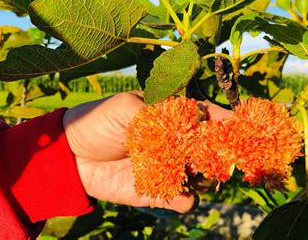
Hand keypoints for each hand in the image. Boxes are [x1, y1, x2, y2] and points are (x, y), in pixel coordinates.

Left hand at [62, 92, 230, 212]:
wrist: (69, 155)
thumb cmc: (98, 122)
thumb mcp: (125, 109)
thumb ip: (155, 115)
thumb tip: (185, 129)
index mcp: (169, 117)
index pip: (202, 116)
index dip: (222, 119)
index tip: (238, 123)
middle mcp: (174, 143)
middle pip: (208, 148)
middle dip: (221, 151)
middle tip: (227, 155)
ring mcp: (168, 167)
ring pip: (201, 175)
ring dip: (207, 177)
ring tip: (201, 176)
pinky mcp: (157, 191)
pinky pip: (182, 198)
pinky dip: (186, 198)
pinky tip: (180, 196)